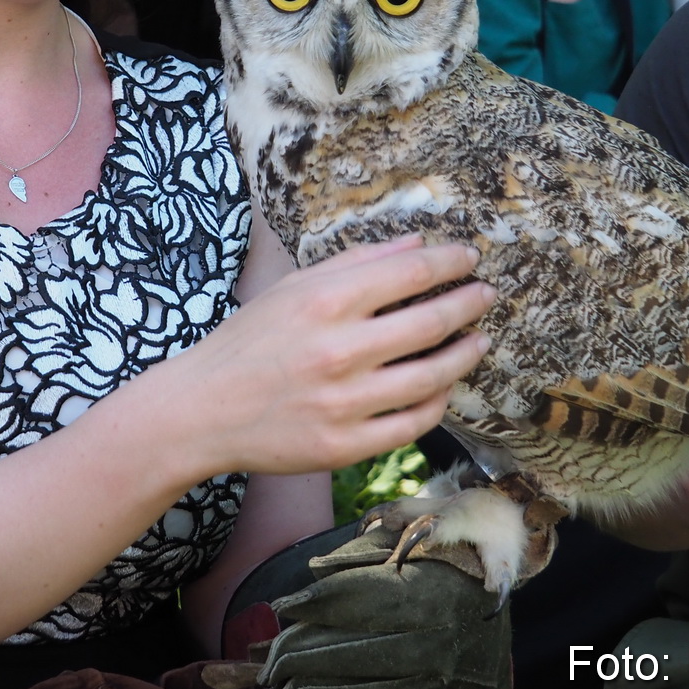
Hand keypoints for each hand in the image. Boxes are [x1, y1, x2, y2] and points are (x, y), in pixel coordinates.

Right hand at [170, 237, 493, 478]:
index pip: (409, 274)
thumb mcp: (293, 288)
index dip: (449, 263)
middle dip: (469, 303)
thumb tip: (415, 243)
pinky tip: (444, 386)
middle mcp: (338, 351)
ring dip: (464, 355)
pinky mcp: (344, 445)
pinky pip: (412, 424)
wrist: (202, 410)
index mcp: (325, 302)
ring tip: (479, 340)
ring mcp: (343, 403)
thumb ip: (356, 263)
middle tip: (487, 294)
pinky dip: (437, 402)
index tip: (469, 257)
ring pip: (431, 377)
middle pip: (430, 322)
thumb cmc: (248, 341)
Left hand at [258, 526, 510, 688]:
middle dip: (307, 659)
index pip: (363, 599)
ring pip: (371, 686)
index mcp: (433, 592)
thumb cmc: (449, 559)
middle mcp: (440, 637)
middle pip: (359, 650)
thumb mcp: (415, 541)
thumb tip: (314, 571)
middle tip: (268, 663)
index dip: (318, 603)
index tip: (283, 608)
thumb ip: (364, 554)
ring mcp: (444, 676)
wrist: (500, 596)